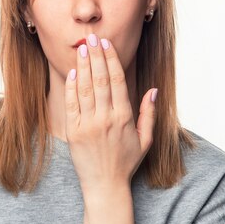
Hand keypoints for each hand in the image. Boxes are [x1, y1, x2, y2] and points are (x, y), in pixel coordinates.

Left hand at [64, 33, 157, 192]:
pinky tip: (73, 72)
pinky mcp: (73, 131)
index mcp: (124, 118)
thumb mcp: (145, 140)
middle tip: (92, 37)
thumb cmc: (126, 162)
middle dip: (96, 56)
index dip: (112, 60)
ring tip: (82, 48)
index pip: (118, 81)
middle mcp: (106, 118)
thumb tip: (152, 90)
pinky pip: (71, 103)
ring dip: (84, 66)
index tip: (107, 44)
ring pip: (86, 88)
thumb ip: (148, 114)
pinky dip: (72, 86)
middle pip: (101, 80)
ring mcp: (88, 124)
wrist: (105, 185)